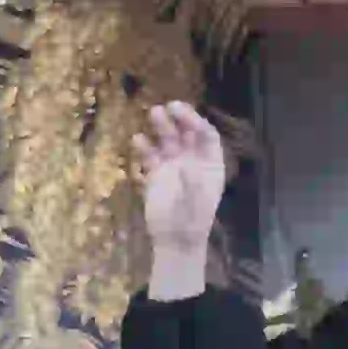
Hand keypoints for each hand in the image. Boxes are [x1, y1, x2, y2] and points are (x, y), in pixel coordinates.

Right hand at [137, 100, 227, 290]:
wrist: (174, 242)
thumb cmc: (192, 222)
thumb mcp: (195, 203)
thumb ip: (192, 184)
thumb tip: (185, 166)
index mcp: (210, 164)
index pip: (206, 136)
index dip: (196, 122)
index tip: (184, 113)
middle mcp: (192, 160)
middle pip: (186, 133)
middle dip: (179, 119)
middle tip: (167, 107)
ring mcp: (173, 166)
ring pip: (168, 141)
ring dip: (161, 127)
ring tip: (153, 113)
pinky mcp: (155, 175)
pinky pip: (150, 156)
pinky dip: (144, 147)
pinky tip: (138, 139)